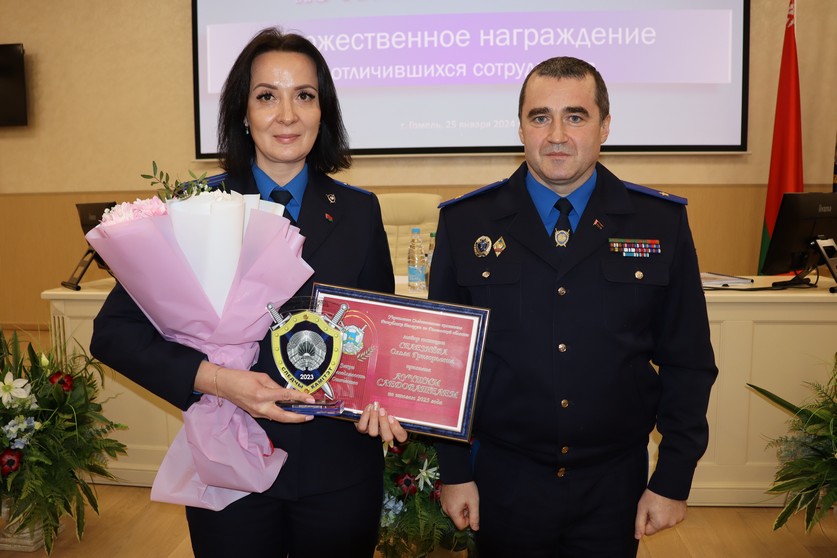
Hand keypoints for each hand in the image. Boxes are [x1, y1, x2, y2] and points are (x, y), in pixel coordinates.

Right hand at [196, 361, 314, 422]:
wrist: (225, 385)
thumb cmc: (242, 378)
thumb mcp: (262, 376)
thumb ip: (276, 386)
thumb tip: (287, 392)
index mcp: (262, 395)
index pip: (285, 397)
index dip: (300, 398)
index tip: (310, 399)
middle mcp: (261, 407)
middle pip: (283, 417)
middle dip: (298, 418)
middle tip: (310, 415)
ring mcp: (258, 413)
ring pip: (278, 418)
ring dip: (292, 417)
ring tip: (303, 413)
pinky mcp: (256, 414)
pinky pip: (272, 415)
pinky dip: (282, 414)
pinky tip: (289, 411)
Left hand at [356, 401, 407, 442]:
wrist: (373, 409)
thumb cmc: (388, 409)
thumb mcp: (395, 409)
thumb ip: (397, 409)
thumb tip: (401, 401)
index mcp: (397, 431)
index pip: (401, 437)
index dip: (397, 429)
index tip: (392, 417)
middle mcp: (386, 435)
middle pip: (387, 436)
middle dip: (384, 422)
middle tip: (382, 410)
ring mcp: (374, 433)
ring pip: (374, 432)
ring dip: (374, 418)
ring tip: (375, 407)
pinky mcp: (363, 430)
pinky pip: (362, 427)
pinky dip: (365, 416)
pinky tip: (369, 407)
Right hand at [440, 481, 479, 530]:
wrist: (456, 471)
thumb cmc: (466, 487)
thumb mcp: (473, 502)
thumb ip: (474, 517)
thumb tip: (475, 529)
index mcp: (452, 512)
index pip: (461, 526)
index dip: (468, 520)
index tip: (471, 509)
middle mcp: (445, 509)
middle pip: (457, 519)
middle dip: (464, 513)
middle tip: (468, 501)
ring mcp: (443, 503)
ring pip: (454, 512)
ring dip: (460, 507)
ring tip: (463, 496)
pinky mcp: (442, 498)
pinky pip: (450, 506)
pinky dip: (455, 502)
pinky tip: (458, 494)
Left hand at [634, 488, 686, 538]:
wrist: (669, 483)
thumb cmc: (654, 494)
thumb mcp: (642, 508)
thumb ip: (639, 524)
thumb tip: (637, 536)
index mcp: (659, 524)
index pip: (648, 532)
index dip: (645, 522)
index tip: (646, 512)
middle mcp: (670, 524)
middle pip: (657, 527)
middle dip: (654, 519)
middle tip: (653, 506)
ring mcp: (678, 519)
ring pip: (666, 522)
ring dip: (663, 516)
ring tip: (661, 504)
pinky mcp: (683, 514)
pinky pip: (674, 518)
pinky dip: (670, 513)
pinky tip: (668, 504)